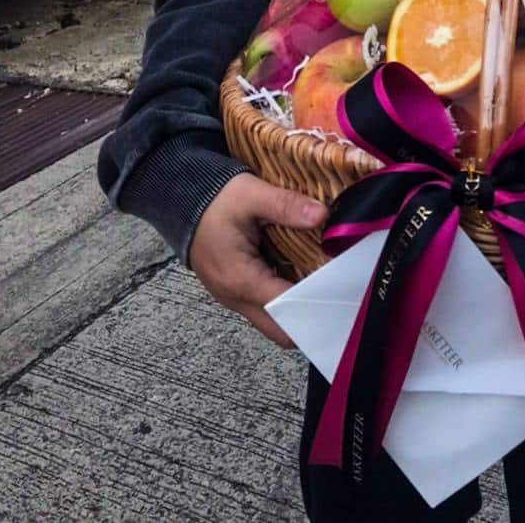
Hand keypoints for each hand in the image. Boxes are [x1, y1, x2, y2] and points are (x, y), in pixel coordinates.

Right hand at [189, 173, 326, 347]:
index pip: (286, 309)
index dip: (315, 302)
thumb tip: (322, 215)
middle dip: (310, 319)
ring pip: (273, 321)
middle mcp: (235, 297)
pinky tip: (307, 278)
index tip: (343, 290)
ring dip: (299, 309)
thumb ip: (286, 205)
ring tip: (330, 286)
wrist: (181, 199)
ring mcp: (234, 297)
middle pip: (280, 330)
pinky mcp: (236, 289)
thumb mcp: (251, 194)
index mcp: (240, 279)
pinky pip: (266, 306)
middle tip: (340, 297)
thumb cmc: (215, 199)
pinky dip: (287, 299)